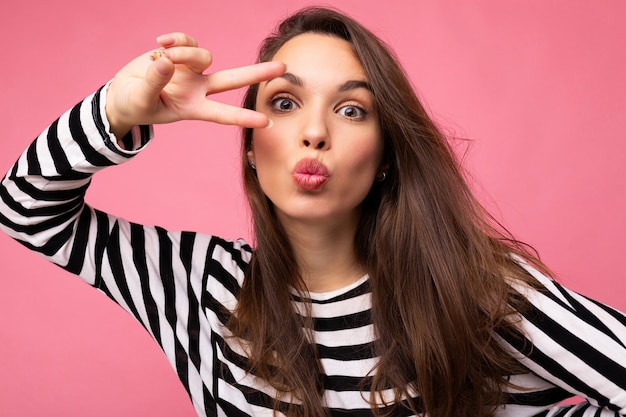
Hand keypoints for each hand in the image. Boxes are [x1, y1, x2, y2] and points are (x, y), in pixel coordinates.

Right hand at [105, 32, 284, 137]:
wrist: (122, 94)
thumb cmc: (134, 105)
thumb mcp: (141, 100)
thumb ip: (153, 83)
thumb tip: (166, 61)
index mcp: (192, 108)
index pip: (222, 114)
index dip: (243, 117)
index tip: (266, 122)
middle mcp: (198, 89)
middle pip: (232, 80)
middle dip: (257, 74)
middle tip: (282, 68)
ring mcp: (191, 71)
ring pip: (203, 55)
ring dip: (184, 53)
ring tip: (162, 56)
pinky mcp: (181, 54)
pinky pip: (187, 41)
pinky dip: (175, 39)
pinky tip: (159, 43)